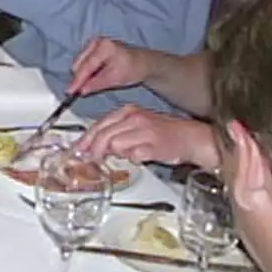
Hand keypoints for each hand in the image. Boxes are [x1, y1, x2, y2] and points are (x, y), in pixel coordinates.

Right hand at [69, 37, 156, 95]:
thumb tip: (81, 91)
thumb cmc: (132, 70)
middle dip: (79, 77)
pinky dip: (85, 70)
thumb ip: (97, 84)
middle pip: (80, 62)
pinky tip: (90, 77)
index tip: (71, 91)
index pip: (87, 65)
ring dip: (82, 74)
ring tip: (87, 84)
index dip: (78, 80)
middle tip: (78, 91)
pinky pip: (83, 60)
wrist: (143, 62)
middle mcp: (97, 41)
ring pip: (80, 61)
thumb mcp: (115, 80)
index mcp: (105, 47)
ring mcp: (94, 42)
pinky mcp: (93, 45)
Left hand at [76, 105, 219, 168]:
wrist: (192, 137)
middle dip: (95, 150)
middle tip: (94, 160)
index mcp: (127, 111)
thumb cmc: (164, 132)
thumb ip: (115, 132)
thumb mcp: (136, 125)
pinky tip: (141, 157)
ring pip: (116, 145)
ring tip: (130, 154)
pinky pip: (134, 156)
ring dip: (118, 154)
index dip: (86, 139)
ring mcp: (145, 131)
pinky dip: (134, 159)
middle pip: (103, 135)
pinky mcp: (155, 146)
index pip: (98, 125)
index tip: (78, 150)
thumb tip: (94, 145)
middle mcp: (134, 118)